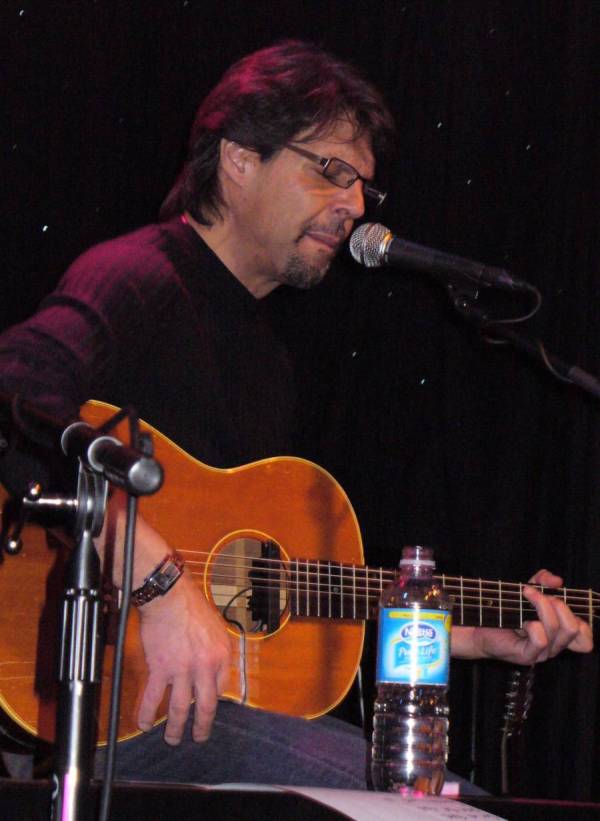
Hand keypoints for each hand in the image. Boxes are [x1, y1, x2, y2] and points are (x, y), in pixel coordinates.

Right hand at [137, 570, 231, 743]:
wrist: (169, 596)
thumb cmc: (192, 606)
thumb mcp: (216, 627)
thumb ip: (216, 650)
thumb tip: (214, 668)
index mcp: (221, 656)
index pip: (221, 688)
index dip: (213, 700)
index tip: (208, 708)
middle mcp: (204, 667)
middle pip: (205, 706)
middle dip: (202, 727)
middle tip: (199, 737)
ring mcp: (182, 670)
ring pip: (179, 708)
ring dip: (175, 728)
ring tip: (173, 739)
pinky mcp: (160, 669)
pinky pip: (153, 698)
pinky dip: (147, 714)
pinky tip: (144, 724)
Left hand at [452, 568, 592, 662]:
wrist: (479, 626)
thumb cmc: (505, 610)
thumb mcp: (527, 590)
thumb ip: (542, 582)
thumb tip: (556, 580)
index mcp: (559, 634)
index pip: (585, 640)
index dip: (583, 622)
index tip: (560, 601)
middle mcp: (554, 645)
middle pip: (574, 628)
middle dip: (558, 604)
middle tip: (539, 594)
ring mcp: (542, 653)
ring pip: (557, 629)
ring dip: (542, 605)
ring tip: (526, 594)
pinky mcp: (527, 656)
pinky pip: (541, 639)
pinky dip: (533, 624)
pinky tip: (521, 621)